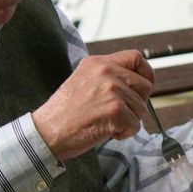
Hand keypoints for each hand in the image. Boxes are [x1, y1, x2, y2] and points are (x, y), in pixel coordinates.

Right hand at [32, 51, 153, 161]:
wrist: (46, 132)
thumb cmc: (64, 113)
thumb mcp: (84, 81)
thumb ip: (108, 77)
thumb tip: (137, 84)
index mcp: (98, 62)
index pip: (136, 58)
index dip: (146, 74)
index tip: (142, 88)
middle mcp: (107, 72)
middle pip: (145, 86)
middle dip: (137, 103)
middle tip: (116, 113)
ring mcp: (112, 91)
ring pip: (141, 109)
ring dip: (128, 120)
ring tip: (104, 122)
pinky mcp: (116, 111)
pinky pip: (135, 125)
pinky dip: (124, 133)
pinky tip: (105, 131)